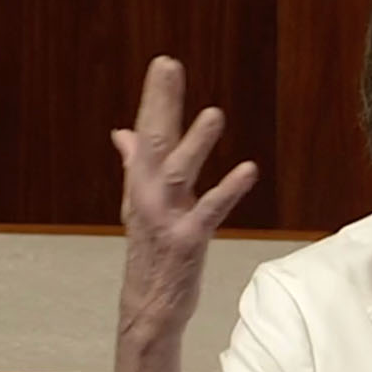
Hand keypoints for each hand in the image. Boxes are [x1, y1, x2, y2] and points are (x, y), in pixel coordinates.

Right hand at [112, 56, 258, 340]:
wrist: (148, 306)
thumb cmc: (151, 253)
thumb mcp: (141, 204)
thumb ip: (135, 165)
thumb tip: (123, 132)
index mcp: (141, 183)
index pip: (147, 132)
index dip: (155, 98)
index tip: (164, 64)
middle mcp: (147, 195)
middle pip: (154, 141)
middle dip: (161, 102)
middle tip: (168, 65)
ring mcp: (165, 218)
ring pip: (177, 172)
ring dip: (194, 143)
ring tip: (213, 113)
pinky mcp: (186, 241)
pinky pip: (209, 212)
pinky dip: (228, 190)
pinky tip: (248, 169)